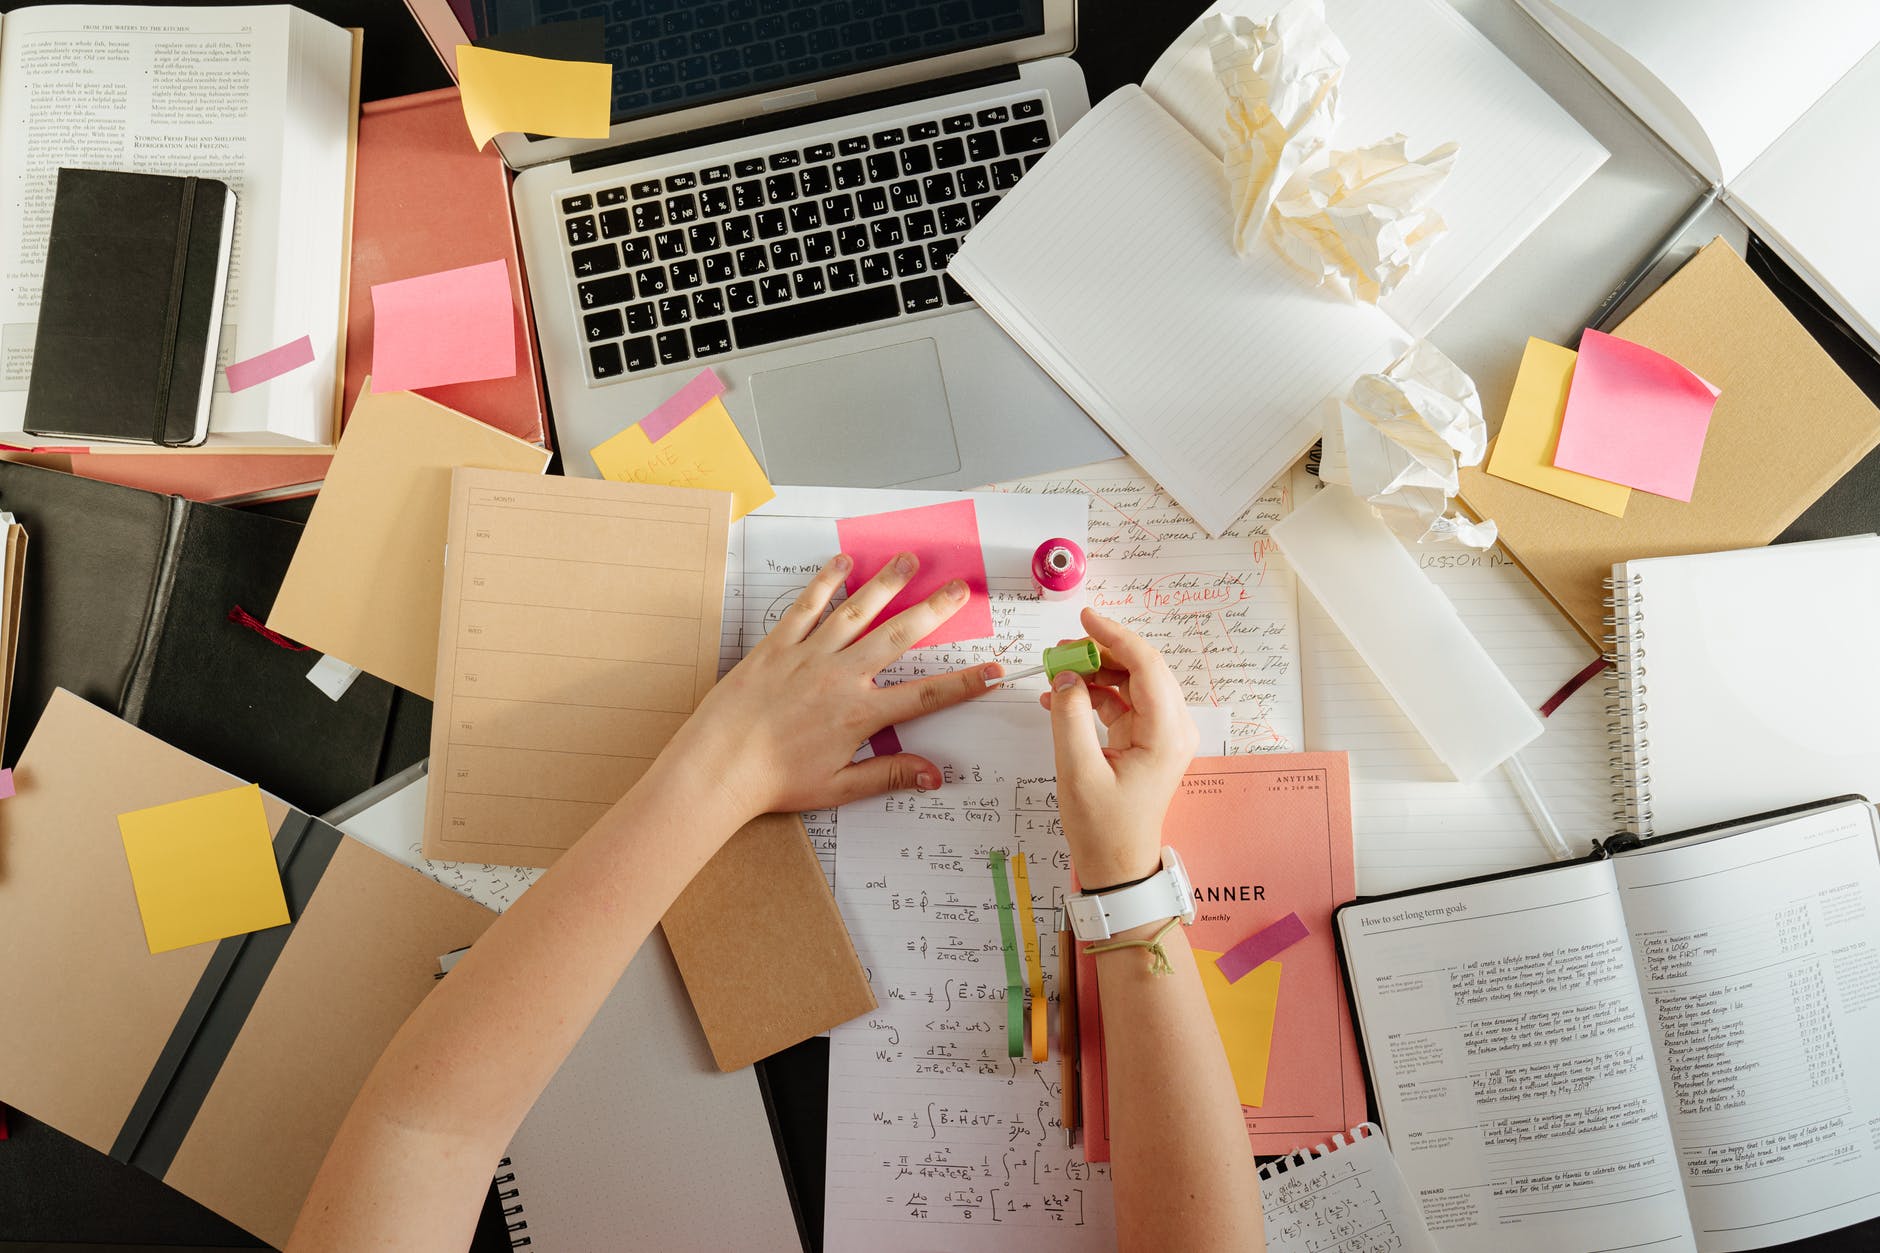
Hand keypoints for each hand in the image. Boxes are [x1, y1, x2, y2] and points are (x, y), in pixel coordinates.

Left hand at [676, 552, 1000, 823]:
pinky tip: (842, 562)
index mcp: (860, 714)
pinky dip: (825, 582)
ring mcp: (809, 655)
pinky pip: (807, 606)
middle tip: (958, 589)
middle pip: (899, 636)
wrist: (718, 766)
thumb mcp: (840, 787)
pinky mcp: (777, 645)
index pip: (927, 696)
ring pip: (856, 611)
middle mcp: (841, 677)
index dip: (966, 683)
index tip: (994, 670)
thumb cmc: (775, 780)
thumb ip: (889, 774)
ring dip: (886, 583)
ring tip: (908, 559)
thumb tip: (933, 775)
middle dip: (933, 610)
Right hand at [1041, 609, 1197, 890]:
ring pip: (1132, 681)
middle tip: (1062, 648)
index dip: (1115, 636)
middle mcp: (1173, 728)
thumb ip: (1069, 717)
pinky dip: (1095, 693)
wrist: (1118, 866)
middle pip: (1143, 668)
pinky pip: (1123, 701)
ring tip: (1056, 670)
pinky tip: (1060, 696)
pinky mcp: (1147, 739)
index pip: (1147, 666)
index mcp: (1166, 735)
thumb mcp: (1078, 771)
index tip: (1084, 619)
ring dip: (1097, 671)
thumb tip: (1065, 677)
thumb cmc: (1103, 827)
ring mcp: (1162, 733)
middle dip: (1103, 651)